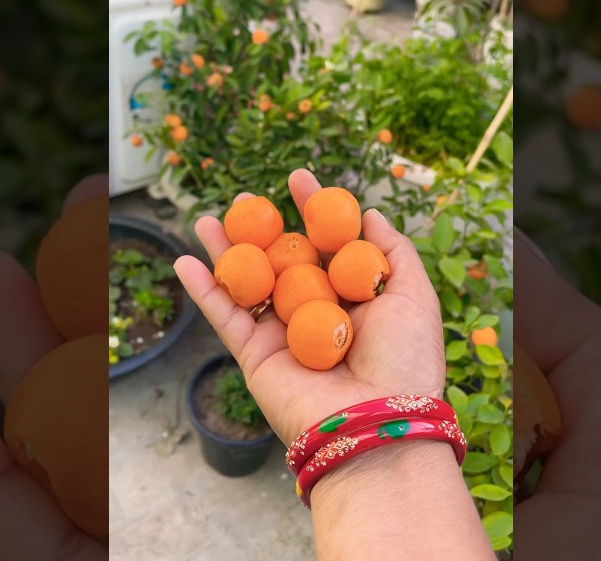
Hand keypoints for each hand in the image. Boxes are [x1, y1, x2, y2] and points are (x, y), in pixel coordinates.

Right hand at [174, 168, 446, 444]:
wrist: (377, 423)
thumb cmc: (405, 360)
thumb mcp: (414, 295)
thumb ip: (393, 252)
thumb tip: (372, 214)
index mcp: (353, 298)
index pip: (328, 245)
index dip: (312, 211)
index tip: (298, 178)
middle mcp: (316, 314)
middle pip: (282, 261)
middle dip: (262, 228)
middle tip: (245, 198)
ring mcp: (283, 335)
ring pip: (249, 284)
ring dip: (227, 251)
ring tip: (210, 218)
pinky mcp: (256, 356)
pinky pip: (226, 316)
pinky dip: (205, 289)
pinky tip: (187, 259)